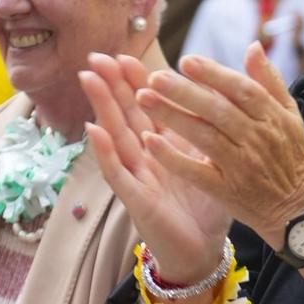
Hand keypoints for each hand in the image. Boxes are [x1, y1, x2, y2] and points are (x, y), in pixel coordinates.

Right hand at [80, 53, 232, 284]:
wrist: (204, 249)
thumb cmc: (207, 204)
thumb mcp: (210, 159)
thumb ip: (208, 127)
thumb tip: (214, 91)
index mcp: (167, 144)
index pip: (148, 105)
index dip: (135, 80)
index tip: (124, 54)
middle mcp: (146, 156)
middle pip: (126, 114)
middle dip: (111, 84)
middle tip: (96, 56)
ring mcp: (138, 176)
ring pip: (116, 136)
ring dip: (101, 107)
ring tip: (88, 78)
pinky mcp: (136, 199)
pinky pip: (118, 173)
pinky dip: (105, 152)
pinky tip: (93, 131)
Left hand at [127, 45, 303, 246]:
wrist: (297, 207)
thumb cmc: (289, 154)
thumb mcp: (289, 115)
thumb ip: (269, 81)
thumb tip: (253, 46)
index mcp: (272, 118)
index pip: (242, 90)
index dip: (214, 74)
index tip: (186, 61)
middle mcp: (258, 140)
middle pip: (218, 111)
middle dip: (185, 92)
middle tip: (154, 76)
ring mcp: (242, 167)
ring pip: (204, 138)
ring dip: (173, 117)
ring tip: (144, 98)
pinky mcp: (227, 191)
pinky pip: (196, 172)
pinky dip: (173, 158)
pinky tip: (149, 141)